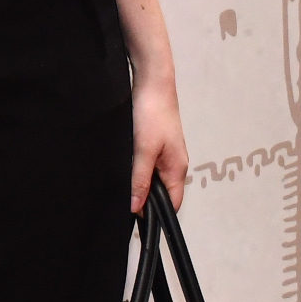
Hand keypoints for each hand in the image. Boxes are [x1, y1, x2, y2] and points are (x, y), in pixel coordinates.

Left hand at [130, 72, 187, 214]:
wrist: (152, 81)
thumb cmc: (153, 113)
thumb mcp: (143, 151)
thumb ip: (140, 180)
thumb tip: (136, 207)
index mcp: (177, 169)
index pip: (171, 204)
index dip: (155, 215)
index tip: (135, 220)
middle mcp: (174, 163)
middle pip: (161, 192)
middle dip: (144, 199)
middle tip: (123, 199)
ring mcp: (165, 153)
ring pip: (151, 178)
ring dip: (138, 181)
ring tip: (123, 180)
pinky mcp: (155, 142)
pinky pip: (146, 163)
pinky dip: (136, 167)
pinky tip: (125, 163)